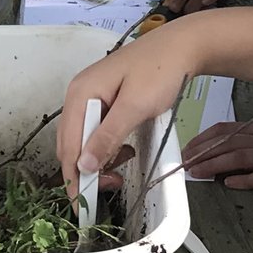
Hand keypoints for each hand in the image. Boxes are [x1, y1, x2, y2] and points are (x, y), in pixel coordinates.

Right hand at [57, 16, 209, 192]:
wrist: (184, 46)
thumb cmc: (160, 71)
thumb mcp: (135, 106)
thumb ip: (108, 137)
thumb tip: (83, 167)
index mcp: (80, 93)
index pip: (68, 145)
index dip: (74, 177)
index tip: (83, 206)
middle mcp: (79, 94)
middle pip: (71, 143)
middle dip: (86, 169)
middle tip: (112, 185)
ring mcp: (92, 95)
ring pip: (84, 138)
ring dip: (97, 157)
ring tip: (122, 164)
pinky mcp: (106, 98)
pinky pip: (97, 129)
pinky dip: (106, 145)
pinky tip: (124, 148)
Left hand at [180, 108, 252, 188]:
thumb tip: (238, 140)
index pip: (226, 130)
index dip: (204, 139)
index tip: (187, 148)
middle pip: (228, 145)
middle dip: (202, 154)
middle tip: (182, 164)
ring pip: (240, 158)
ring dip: (216, 165)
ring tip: (196, 173)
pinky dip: (247, 179)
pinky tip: (231, 184)